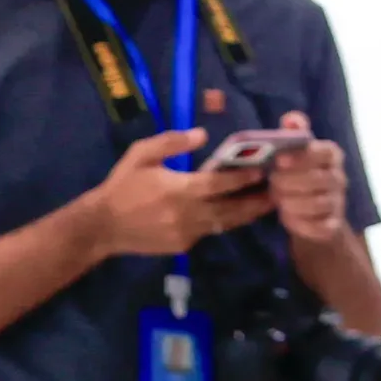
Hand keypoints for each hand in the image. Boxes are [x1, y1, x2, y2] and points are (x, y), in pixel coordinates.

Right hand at [73, 127, 277, 259]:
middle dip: (255, 202)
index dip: (243, 178)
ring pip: (224, 224)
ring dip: (245, 215)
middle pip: (230, 209)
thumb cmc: (122, 185)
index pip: (220, 184)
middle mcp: (188, 215)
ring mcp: (187, 234)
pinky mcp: (183, 246)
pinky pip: (209, 232)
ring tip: (265, 205)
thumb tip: (202, 135)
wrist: (103, 226)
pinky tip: (234, 214)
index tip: (262, 170)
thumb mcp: (141, 154)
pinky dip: (223, 222)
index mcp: (179, 190)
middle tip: (277, 192)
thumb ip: (172, 142)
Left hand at [263, 111, 350, 243]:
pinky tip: (288, 217)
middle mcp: (339, 178)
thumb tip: (291, 119)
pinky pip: (320, 227)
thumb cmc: (297, 174)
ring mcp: (338, 203)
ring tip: (279, 199)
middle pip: (320, 180)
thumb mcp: (294, 152)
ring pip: (319, 204)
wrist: (310, 213)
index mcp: (331, 155)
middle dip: (292, 182)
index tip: (280, 159)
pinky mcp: (332, 225)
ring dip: (294, 202)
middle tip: (273, 182)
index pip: (323, 153)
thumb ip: (293, 134)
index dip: (302, 156)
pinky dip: (301, 223)